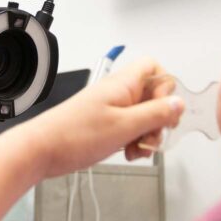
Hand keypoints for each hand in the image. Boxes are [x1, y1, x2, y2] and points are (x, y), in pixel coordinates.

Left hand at [23, 57, 182, 178]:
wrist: (41, 150)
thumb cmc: (74, 135)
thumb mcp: (124, 126)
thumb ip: (155, 114)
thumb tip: (178, 103)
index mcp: (123, 84)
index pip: (155, 68)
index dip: (166, 89)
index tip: (164, 111)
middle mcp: (118, 92)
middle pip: (153, 96)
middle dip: (158, 119)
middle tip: (151, 136)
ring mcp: (112, 109)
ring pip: (143, 116)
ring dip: (146, 134)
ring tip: (136, 149)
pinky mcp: (106, 124)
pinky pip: (130, 128)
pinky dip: (133, 141)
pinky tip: (126, 152)